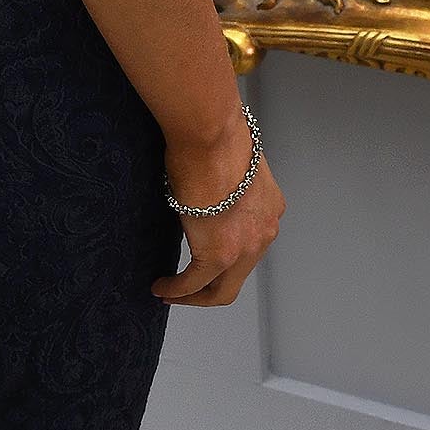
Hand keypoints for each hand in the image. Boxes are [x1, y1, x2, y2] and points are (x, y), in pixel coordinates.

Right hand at [153, 126, 285, 307]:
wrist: (210, 134)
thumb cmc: (212, 137)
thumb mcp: (228, 168)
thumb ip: (224, 189)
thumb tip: (202, 194)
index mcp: (268, 208)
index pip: (249, 245)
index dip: (225, 259)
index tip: (203, 262)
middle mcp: (264, 232)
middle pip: (238, 277)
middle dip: (210, 289)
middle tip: (185, 290)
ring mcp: (245, 247)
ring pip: (221, 288)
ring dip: (193, 294)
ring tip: (170, 293)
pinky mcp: (218, 254)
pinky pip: (195, 283)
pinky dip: (177, 290)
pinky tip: (161, 287)